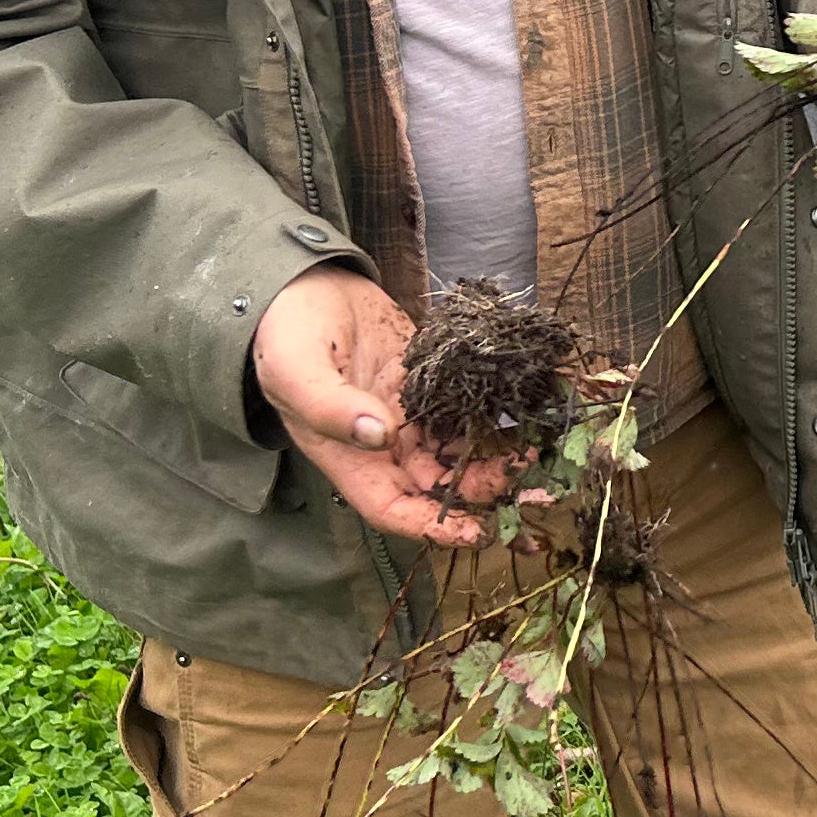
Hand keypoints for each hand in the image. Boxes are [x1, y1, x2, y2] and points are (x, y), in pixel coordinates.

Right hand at [252, 265, 501, 547]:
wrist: (301, 285)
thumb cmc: (285, 333)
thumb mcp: (296, 369)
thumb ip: (330, 406)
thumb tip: (380, 435)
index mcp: (348, 456)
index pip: (393, 509)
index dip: (432, 527)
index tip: (474, 530)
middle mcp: (384, 445)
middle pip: (437, 486)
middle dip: (479, 490)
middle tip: (520, 473)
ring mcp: (409, 414)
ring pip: (458, 451)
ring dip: (493, 456)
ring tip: (530, 446)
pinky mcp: (430, 384)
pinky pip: (465, 407)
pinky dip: (493, 412)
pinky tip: (524, 404)